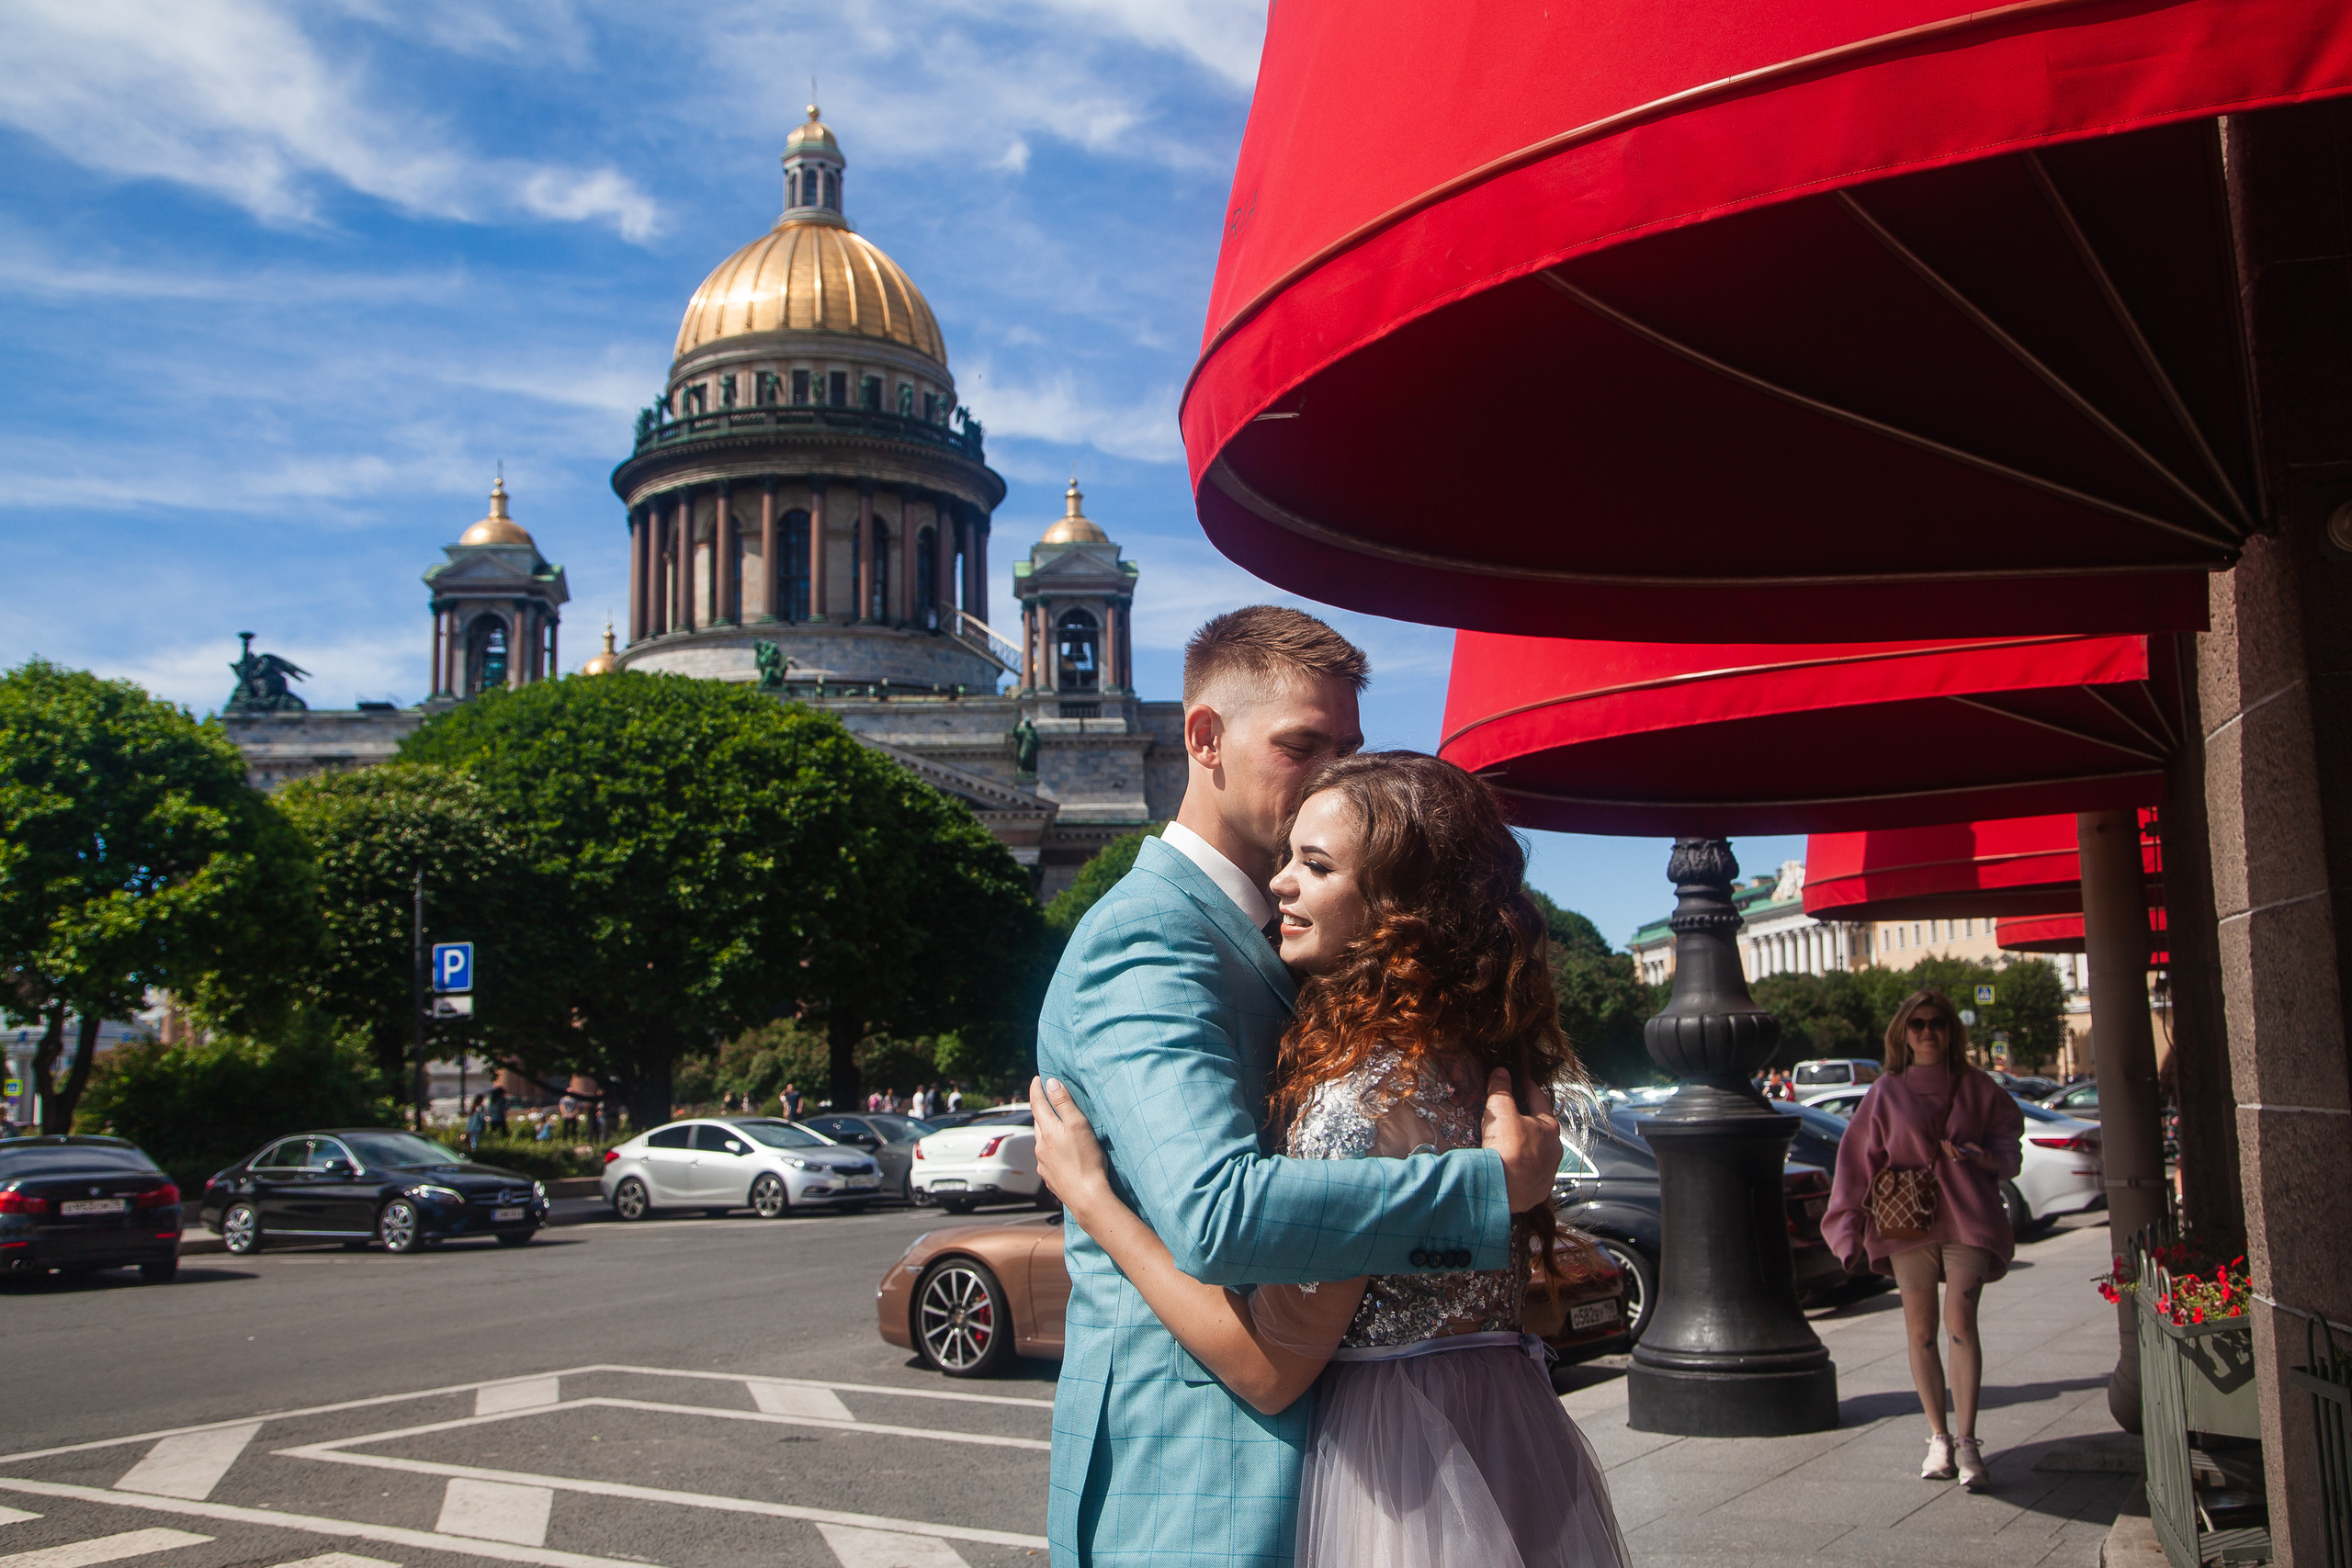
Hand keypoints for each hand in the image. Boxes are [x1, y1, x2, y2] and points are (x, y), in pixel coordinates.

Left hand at [1030, 1077, 1112, 1209]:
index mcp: (1047, 1131)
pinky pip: (1047, 1158)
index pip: (1037, 1104)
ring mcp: (1043, 1164)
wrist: (1087, 1197)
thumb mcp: (1078, 1125)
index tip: (1037, 1078)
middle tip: (1047, 1100)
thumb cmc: (1087, 1160)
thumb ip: (1064, 1103)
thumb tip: (1050, 1083)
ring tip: (1057, 1126)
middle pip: (1038, 1122)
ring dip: (1047, 1131)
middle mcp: (1040, 1147)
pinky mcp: (1049, 1178)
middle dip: (1042, 1110)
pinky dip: (1052, 1150)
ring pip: (1042, 1141)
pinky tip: (1062, 1153)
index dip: (1036, 1089)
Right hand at [1481, 1068, 1562, 1213]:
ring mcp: (1548, 1172)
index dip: (1529, 1089)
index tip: (1523, 1083)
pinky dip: (1524, 1169)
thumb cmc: (1506, 1147)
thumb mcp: (1500, 1111)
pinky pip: (1533, 1175)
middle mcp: (1554, 1150)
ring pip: (1540, 1154)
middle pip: (1542, 1129)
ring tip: (1512, 1145)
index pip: (1540, 1100)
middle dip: (1530, 1121)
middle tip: (1515, 1116)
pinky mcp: (1538, 1190)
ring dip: (1529, 1148)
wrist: (1502, 1188)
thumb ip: (1501, 1089)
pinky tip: (1512, 1168)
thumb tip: (1501, 1073)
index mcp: (1549, 1127)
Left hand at [1940, 1139, 1979, 1164]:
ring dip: (1946, 1147)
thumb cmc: (1974, 1149)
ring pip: (1948, 1153)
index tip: (1955, 1145)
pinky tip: (1942, 1141)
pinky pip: (1946, 1150)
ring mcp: (1954, 1156)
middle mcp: (1959, 1158)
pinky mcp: (1951, 1153)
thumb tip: (1982, 1152)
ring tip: (1946, 1141)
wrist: (1970, 1151)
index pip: (1960, 1156)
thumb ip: (1979, 1150)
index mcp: (1965, 1157)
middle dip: (1950, 1148)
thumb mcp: (1977, 1149)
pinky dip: (1943, 1146)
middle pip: (1953, 1155)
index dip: (1957, 1151)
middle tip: (1949, 1142)